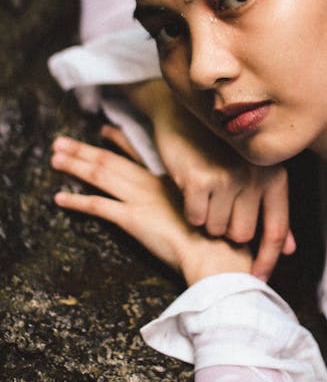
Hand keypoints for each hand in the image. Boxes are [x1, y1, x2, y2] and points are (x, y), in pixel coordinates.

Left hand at [51, 135, 251, 285]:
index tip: (104, 130)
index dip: (117, 141)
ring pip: (100, 176)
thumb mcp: (206, 208)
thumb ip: (197, 199)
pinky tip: (60, 197)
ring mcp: (140, 199)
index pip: (135, 155)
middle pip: (109, 162)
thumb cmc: (217, 237)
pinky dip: (78, 201)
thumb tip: (193, 201)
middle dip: (83, 150)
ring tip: (55, 158)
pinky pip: (98, 206)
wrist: (215, 251)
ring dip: (75, 166)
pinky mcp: (132, 218)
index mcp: (167, 181)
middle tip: (61, 142)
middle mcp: (149, 185)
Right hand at [122, 80, 295, 280]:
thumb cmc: (218, 145)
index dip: (268, 260)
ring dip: (208, 219)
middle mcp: (255, 176)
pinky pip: (195, 218)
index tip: (258, 280)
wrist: (181, 112)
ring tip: (205, 191)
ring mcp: (228, 178)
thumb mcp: (252, 170)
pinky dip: (191, 210)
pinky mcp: (200, 180)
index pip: (276, 230)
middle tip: (217, 204)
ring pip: (217, 230)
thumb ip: (271, 208)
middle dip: (227, 228)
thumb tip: (290, 249)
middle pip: (242, 235)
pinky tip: (191, 187)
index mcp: (273, 174)